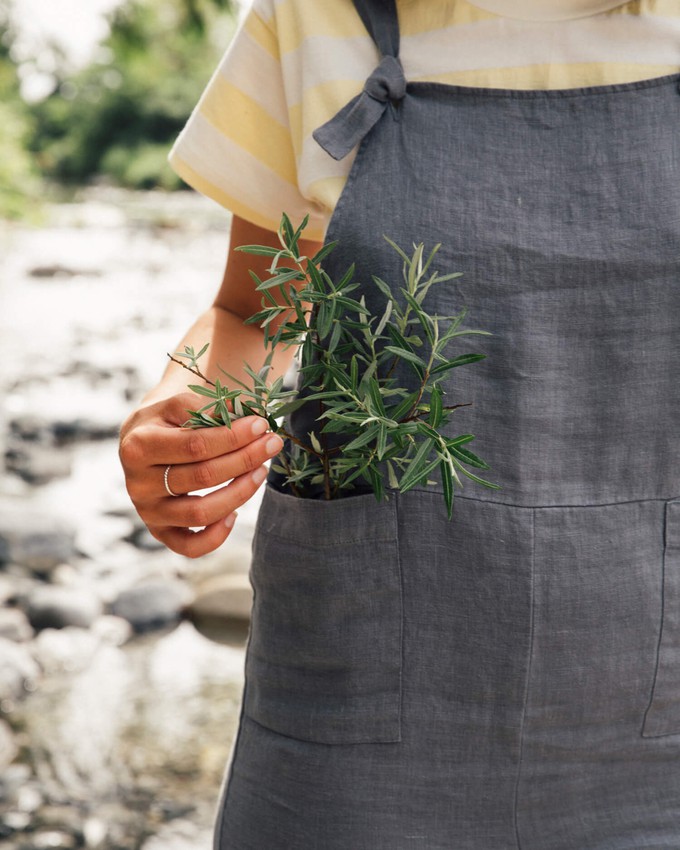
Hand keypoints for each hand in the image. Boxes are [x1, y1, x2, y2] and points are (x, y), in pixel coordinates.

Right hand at [119, 392, 283, 556]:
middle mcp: (138, 483)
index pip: (195, 445)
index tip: (261, 425)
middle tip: (272, 443)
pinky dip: (216, 535)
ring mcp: (148, 510)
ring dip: (240, 493)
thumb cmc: (169, 417)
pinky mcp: (159, 531)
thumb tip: (247, 416)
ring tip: (261, 471)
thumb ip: (208, 408)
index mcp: (139, 445)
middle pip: (203, 477)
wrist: (145, 436)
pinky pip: (190, 547)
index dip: (233, 436)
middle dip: (245, 459)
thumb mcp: (179, 402)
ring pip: (201, 513)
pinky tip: (236, 513)